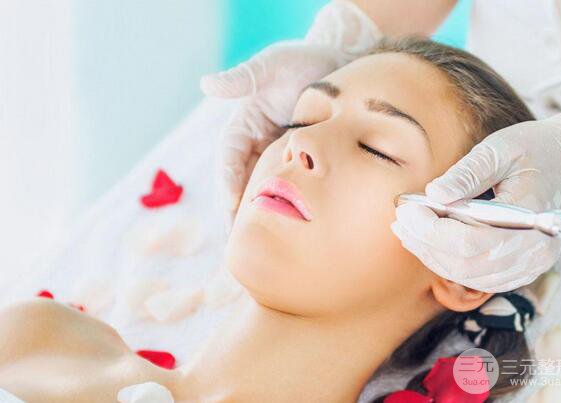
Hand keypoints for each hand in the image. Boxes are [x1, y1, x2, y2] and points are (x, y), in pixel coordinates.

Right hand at [200, 1, 381, 232]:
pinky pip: (289, 191)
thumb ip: (243, 78)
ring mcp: (277, 158)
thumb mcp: (273, 65)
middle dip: (236, 212)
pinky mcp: (300, 166)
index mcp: (244, 125)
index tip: (231, 203)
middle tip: (238, 241)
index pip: (229, 157)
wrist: (341, 66)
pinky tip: (290, 232)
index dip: (228, 180)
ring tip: (258, 248)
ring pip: (262, 192)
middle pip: (240, 183)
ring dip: (257, 218)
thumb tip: (206, 83)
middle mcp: (256, 146)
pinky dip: (285, 210)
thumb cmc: (303, 61)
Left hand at [392, 96, 560, 291]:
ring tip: (406, 230)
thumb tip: (434, 194)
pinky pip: (476, 277)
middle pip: (465, 264)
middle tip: (400, 221)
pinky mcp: (518, 268)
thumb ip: (467, 173)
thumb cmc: (536, 150)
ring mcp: (528, 265)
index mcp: (533, 220)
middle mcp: (534, 252)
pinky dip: (447, 262)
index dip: (431, 230)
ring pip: (467, 275)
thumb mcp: (500, 149)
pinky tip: (427, 242)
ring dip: (430, 255)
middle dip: (424, 243)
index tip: (406, 210)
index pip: (471, 241)